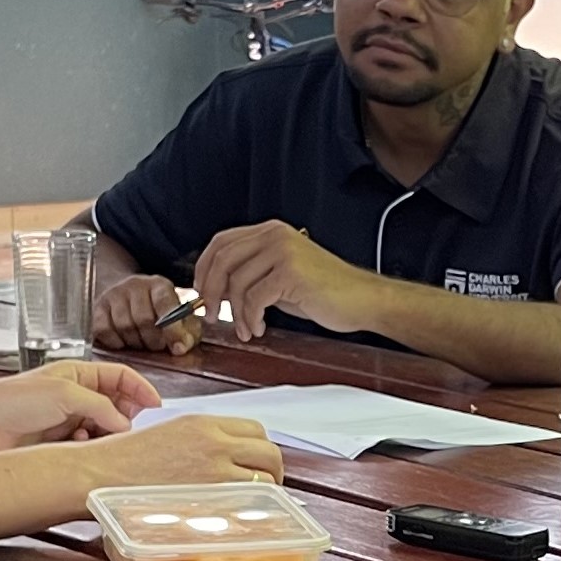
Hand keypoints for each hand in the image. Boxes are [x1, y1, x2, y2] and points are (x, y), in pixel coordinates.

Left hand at [0, 363, 160, 456]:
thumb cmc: (12, 401)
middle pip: (116, 404)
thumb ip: (101, 406)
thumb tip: (126, 423)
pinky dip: (90, 449)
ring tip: (100, 439)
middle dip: (125, 415)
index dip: (140, 388)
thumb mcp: (64, 394)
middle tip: (129, 428)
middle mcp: (75, 397)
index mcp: (77, 374)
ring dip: (106, 435)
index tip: (157, 405)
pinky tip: (81, 448)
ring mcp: (67, 421)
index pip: (119, 376)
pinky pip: (87, 447)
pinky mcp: (58, 445)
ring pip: (103, 429)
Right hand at [78, 413, 282, 490]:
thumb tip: (218, 458)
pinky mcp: (208, 497)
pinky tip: (240, 517)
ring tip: (255, 506)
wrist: (99, 474)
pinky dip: (250, 510)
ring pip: (264, 479)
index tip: (256, 463)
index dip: (260, 449)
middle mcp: (214, 442)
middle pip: (268, 452)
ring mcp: (214, 470)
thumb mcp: (166, 434)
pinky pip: (247, 502)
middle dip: (273, 470)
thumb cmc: (121, 459)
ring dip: (266, 493)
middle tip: (266, 486)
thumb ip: (198, 442)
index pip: (255, 430)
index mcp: (203, 423)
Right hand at [95, 273, 203, 354]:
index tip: (177, 348)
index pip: (165, 303)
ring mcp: (114, 294)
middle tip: (158, 346)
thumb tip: (182, 347)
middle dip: (153, 340)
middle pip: (143, 319)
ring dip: (136, 343)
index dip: (172, 329)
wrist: (129, 296)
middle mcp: (135, 285)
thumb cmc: (158, 312)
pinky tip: (124, 342)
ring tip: (143, 343)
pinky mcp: (98, 307)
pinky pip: (104, 331)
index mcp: (159, 284)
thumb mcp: (179, 318)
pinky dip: (115, 342)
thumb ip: (187, 333)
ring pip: (124, 326)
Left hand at [191, 222, 379, 340]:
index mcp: (270, 232)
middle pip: (222, 259)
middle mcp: (274, 236)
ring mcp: (283, 252)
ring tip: (245, 328)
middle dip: (209, 291)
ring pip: (237, 282)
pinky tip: (259, 328)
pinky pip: (254, 298)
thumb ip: (251, 275)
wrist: (361, 300)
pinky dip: (250, 318)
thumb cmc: (324, 291)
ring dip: (235, 313)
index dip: (203, 267)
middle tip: (210, 314)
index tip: (198, 291)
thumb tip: (216, 289)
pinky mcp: (290, 273)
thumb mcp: (280, 276)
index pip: (221, 241)